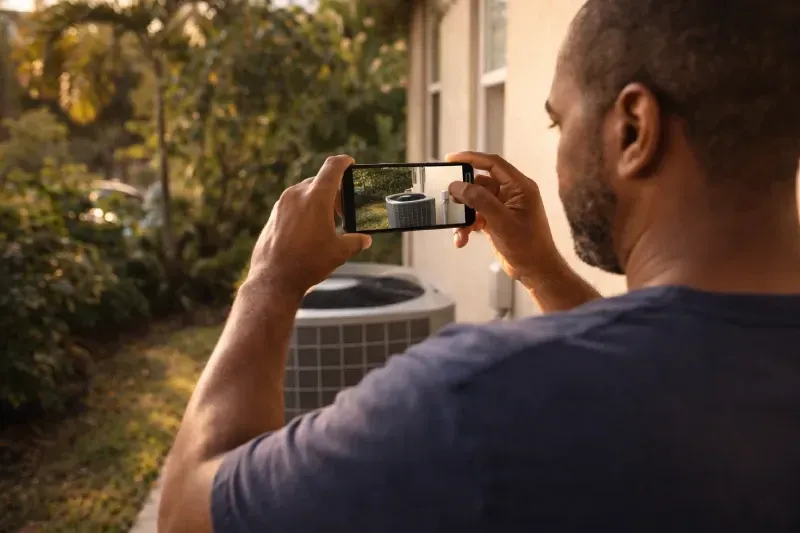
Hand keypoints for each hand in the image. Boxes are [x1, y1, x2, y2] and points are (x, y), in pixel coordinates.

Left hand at [246, 155, 371, 295]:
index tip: (349, 162)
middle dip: (333, 192)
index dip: (344, 162)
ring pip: (305, 193)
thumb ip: (355, 242)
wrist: (274, 279)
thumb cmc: (308, 263)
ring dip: (317, 201)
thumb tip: (364, 240)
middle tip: (341, 211)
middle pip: (320, 182)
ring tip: (325, 223)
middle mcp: (297, 195)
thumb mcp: (339, 253)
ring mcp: (282, 204)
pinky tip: (308, 231)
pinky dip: (304, 210)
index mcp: (317, 197)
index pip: (332, 167)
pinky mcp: (273, 215)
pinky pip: (292, 204)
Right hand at [446, 151, 560, 282]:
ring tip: (457, 229)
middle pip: (480, 183)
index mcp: (520, 187)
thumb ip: (480, 201)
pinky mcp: (496, 221)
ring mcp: (503, 207)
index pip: (493, 163)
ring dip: (464, 216)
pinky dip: (467, 227)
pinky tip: (462, 240)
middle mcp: (512, 193)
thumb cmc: (527, 246)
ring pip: (475, 202)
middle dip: (463, 193)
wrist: (535, 271)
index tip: (450, 159)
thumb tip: (458, 185)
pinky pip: (476, 217)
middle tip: (447, 197)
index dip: (471, 158)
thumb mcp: (502, 221)